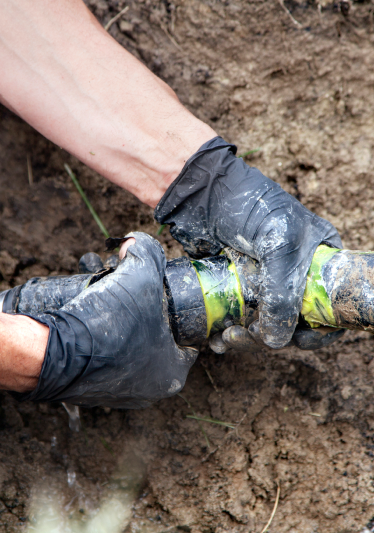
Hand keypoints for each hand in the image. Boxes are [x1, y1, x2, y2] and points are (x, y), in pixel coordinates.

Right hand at [18, 233, 197, 407]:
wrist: (52, 353)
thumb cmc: (107, 324)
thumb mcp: (140, 275)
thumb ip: (148, 253)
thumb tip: (136, 243)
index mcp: (172, 372)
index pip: (186, 338)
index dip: (177, 311)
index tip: (162, 295)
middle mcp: (148, 390)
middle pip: (155, 340)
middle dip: (144, 314)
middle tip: (130, 294)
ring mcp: (117, 394)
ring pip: (127, 349)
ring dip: (120, 326)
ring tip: (107, 302)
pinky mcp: (89, 390)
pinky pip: (102, 359)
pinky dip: (98, 341)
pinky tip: (90, 321)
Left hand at [155, 137, 342, 348]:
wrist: (202, 192)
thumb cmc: (249, 205)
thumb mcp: (279, 245)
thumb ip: (283, 293)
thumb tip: (276, 340)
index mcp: (319, 260)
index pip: (331, 305)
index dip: (321, 329)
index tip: (300, 340)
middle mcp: (294, 274)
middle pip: (295, 322)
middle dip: (273, 336)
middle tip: (250, 335)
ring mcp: (264, 282)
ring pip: (264, 325)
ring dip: (247, 339)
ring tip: (226, 338)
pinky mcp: (236, 288)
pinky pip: (238, 320)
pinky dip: (229, 333)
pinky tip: (216, 338)